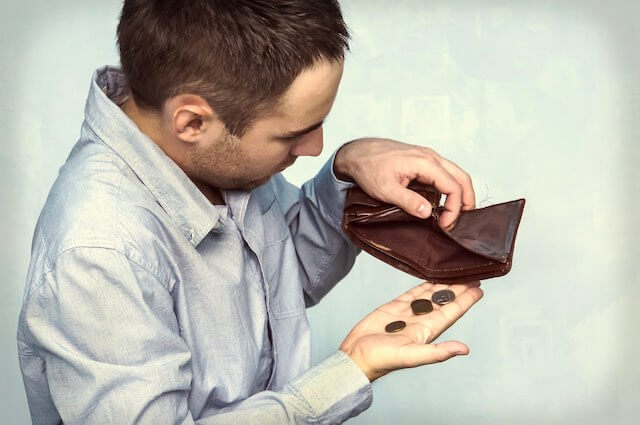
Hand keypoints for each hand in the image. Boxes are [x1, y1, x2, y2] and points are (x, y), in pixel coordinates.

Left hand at [334, 138, 474, 229]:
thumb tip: (428, 213)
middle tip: (461, 220)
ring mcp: (428, 156)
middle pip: (461, 178)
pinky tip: (443, 201)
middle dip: (466, 200)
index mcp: (425, 163)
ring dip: (460, 193)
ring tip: (455, 213)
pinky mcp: (423, 160)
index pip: (453, 187)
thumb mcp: (385, 189)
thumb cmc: (369, 168)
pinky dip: (450, 187)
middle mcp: (431, 157)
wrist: (358, 153)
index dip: (454, 208)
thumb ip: (407, 201)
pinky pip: (445, 172)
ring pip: (455, 174)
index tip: (444, 224)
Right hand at [339, 280, 482, 381]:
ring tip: (455, 272)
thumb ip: (437, 353)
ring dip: (443, 285)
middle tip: (472, 273)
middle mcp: (421, 320)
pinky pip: (412, 293)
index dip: (466, 300)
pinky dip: (422, 285)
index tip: (479, 288)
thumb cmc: (382, 360)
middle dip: (459, 288)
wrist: (357, 356)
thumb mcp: (411, 356)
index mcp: (428, 331)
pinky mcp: (394, 308)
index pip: (452, 311)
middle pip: (445, 300)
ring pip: (430, 295)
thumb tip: (464, 349)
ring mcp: (408, 313)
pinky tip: (430, 278)